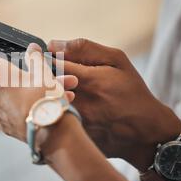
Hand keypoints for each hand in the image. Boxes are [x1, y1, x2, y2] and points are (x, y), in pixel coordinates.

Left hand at [0, 39, 76, 141]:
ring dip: (28, 93)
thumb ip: (35, 58)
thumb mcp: (43, 74)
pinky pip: (13, 110)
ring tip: (53, 96)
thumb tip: (32, 50)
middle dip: (21, 77)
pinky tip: (43, 108)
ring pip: (11, 95)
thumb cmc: (45, 100)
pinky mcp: (4, 125)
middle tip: (41, 78)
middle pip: (1, 77)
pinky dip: (27, 107)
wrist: (51, 135)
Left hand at [48, 38, 180, 170]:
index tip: (36, 54)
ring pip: (45, 103)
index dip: (40, 59)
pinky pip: (52, 119)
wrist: (144, 130)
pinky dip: (50, 110)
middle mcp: (80, 103)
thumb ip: (83, 48)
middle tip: (40, 72)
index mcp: (90, 81)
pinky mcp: (73, 136)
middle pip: (44, 86)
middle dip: (39, 77)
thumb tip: (52, 44)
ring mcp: (76, 122)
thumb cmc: (131, 91)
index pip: (51, 65)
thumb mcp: (116, 60)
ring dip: (43, 94)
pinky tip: (56, 107)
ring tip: (51, 90)